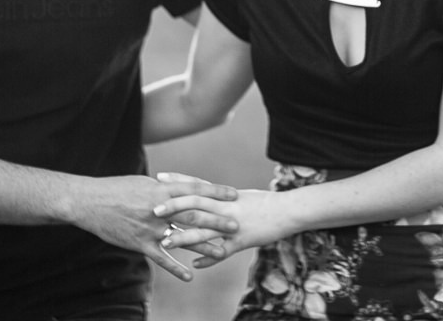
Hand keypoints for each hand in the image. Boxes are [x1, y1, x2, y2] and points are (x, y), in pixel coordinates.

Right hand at [68, 173, 237, 281]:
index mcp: (162, 189)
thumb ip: (165, 187)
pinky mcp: (140, 243)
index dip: (216, 192)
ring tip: (222, 252)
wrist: (91, 202)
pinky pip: (161, 258)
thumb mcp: (144, 183)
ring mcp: (150, 228)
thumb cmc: (118, 189)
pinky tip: (189, 276)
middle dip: (216, 220)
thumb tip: (182, 186)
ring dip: (203, 246)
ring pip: (181, 238)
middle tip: (235, 224)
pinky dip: (175, 268)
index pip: (195, 189)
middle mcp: (159, 208)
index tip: (234, 194)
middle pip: (193, 215)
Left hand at [160, 188, 291, 269]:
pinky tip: (196, 265)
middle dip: (174, 207)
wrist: (289, 210)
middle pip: (196, 204)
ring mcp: (234, 224)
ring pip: (205, 230)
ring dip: (184, 236)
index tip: (159, 177)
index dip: (178, 181)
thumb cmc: (266, 203)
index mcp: (225, 195)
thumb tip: (209, 195)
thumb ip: (223, 198)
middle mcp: (226, 207)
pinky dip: (209, 258)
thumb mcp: (243, 197)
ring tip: (165, 241)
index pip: (197, 185)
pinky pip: (223, 251)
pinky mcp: (243, 240)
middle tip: (153, 209)